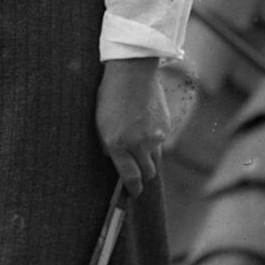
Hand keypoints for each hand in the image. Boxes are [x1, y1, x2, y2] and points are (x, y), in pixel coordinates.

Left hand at [95, 58, 170, 197]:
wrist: (131, 71)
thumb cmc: (110, 95)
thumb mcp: (99, 122)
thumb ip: (108, 144)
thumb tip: (113, 157)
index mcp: (117, 144)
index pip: (130, 177)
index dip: (133, 188)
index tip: (133, 193)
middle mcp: (138, 143)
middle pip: (148, 172)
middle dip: (143, 176)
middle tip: (137, 174)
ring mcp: (154, 135)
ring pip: (156, 157)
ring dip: (148, 157)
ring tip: (139, 145)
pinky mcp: (165, 126)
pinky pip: (161, 140)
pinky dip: (154, 138)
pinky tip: (145, 124)